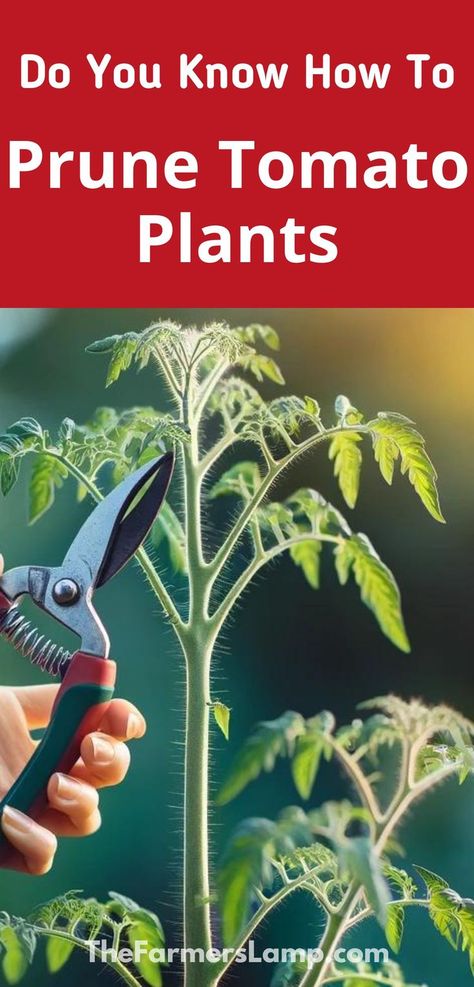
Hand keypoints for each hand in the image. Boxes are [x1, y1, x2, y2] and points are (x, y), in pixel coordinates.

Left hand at [0, 684, 145, 874]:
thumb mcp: (4, 705)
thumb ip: (45, 698)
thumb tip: (89, 679)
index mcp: (52, 740)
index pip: (108, 733)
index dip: (124, 724)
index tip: (121, 717)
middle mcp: (49, 776)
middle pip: (109, 777)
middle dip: (112, 760)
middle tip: (88, 747)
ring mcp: (32, 814)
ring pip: (87, 820)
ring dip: (82, 799)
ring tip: (53, 783)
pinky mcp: (8, 848)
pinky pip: (42, 856)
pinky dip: (37, 838)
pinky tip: (11, 815)